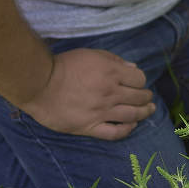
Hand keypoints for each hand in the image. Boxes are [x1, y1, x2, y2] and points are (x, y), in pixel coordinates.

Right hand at [18, 47, 154, 139]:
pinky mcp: (89, 127)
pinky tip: (131, 126)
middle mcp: (110, 93)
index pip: (139, 79)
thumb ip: (114, 60)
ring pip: (132, 115)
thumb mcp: (91, 54)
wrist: (40, 84)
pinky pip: (114, 133)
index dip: (141, 80)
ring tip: (148, 111)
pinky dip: (126, 130)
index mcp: (112, 73)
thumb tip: (133, 69)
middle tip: (147, 98)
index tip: (138, 82)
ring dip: (144, 113)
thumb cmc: (64, 66)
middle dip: (146, 97)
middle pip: (139, 97)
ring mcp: (101, 112)